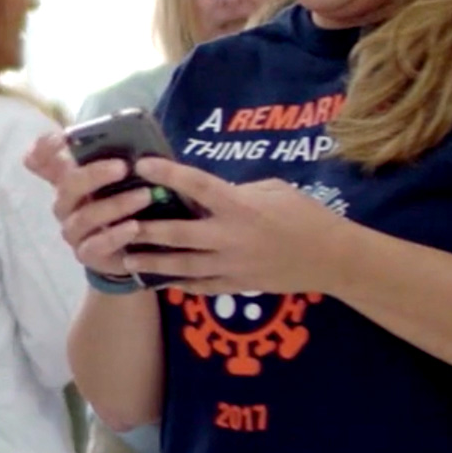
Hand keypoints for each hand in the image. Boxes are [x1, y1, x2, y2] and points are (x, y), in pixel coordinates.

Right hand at [24, 131, 156, 277]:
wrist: (134, 246)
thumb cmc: (125, 200)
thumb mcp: (124, 177)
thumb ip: (118, 157)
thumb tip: (127, 142)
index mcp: (68, 178)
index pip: (42, 159)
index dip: (45, 148)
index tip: (61, 139)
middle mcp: (65, 203)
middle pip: (68, 186)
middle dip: (95, 175)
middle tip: (124, 167)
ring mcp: (73, 230)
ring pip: (85, 216)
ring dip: (116, 205)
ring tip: (145, 196)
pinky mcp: (86, 254)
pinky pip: (96, 245)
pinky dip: (116, 235)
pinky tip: (135, 227)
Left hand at [103, 157, 357, 295]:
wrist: (333, 258)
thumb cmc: (306, 215)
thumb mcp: (273, 189)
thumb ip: (237, 191)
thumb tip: (207, 193)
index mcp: (240, 206)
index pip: (196, 185)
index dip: (166, 174)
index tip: (142, 165)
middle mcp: (231, 237)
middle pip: (178, 234)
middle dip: (145, 230)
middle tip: (118, 225)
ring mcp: (232, 265)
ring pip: (182, 266)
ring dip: (152, 262)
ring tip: (127, 258)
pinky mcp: (238, 286)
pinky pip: (201, 286)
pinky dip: (180, 283)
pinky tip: (161, 280)